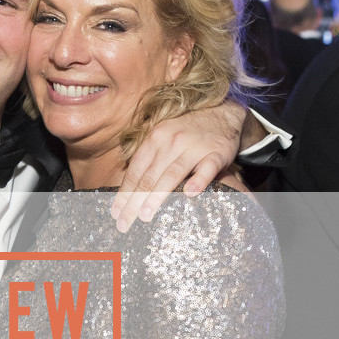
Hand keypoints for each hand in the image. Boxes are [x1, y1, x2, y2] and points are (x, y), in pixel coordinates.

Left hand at [111, 100, 247, 229]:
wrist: (223, 114)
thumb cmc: (186, 132)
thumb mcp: (163, 136)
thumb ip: (147, 158)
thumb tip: (127, 189)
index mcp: (155, 138)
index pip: (135, 170)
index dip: (124, 193)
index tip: (115, 214)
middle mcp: (172, 141)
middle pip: (149, 176)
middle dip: (134, 202)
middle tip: (125, 224)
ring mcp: (195, 147)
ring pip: (173, 174)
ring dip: (157, 196)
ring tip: (145, 216)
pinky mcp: (216, 153)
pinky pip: (206, 169)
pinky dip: (198, 181)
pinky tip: (190, 194)